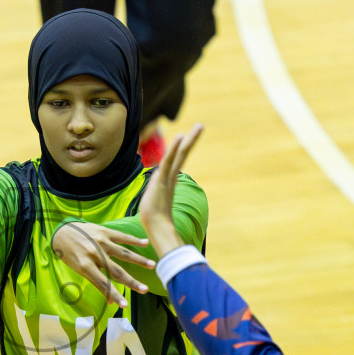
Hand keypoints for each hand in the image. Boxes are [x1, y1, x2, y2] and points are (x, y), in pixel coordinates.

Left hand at [51, 221, 154, 307]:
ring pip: (123, 253)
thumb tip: (111, 302)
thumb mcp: (79, 270)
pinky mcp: (104, 231)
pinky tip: (146, 244)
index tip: (125, 305)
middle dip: (131, 281)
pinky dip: (134, 240)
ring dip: (139, 260)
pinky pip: (121, 237)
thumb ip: (96, 283)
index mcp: (86, 266)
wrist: (62, 231)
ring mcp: (100, 242)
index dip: (114, 295)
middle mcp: (94, 254)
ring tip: (152, 265)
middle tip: (145, 290)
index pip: (103, 283)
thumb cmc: (70, 254)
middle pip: (116, 270)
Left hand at [139, 124, 202, 256]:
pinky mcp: (164, 180)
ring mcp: (169, 178)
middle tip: (201, 126)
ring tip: (200, 126)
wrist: (157, 228)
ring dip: (190, 139)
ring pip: (180, 155)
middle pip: (183, 154)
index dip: (181, 148)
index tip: (185, 138)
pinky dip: (174, 149)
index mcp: (169, 181)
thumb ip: (155, 199)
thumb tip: (153, 205)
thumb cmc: (154, 221)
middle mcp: (172, 177)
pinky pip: (169, 161)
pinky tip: (180, 136)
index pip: (176, 161)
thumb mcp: (153, 204)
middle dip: (192, 140)